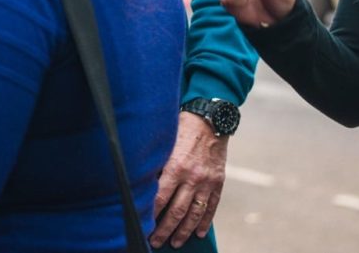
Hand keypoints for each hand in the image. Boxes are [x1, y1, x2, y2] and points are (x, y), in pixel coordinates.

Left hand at [150, 112, 228, 247]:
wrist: (209, 119)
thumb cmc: (181, 128)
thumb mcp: (164, 143)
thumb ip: (155, 163)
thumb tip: (141, 182)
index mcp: (175, 167)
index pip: (160, 198)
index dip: (151, 215)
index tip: (143, 225)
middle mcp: (191, 177)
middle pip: (177, 211)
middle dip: (165, 230)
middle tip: (155, 242)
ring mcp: (206, 181)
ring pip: (195, 213)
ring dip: (184, 231)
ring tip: (176, 242)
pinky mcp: (218, 182)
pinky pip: (212, 206)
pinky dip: (205, 221)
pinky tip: (198, 232)